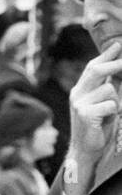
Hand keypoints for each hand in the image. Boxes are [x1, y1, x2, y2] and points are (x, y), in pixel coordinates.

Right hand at [67, 42, 121, 163]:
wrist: (85, 150)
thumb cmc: (97, 127)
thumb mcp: (102, 103)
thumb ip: (107, 87)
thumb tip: (118, 70)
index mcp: (80, 90)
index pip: (91, 67)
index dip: (106, 55)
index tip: (118, 45)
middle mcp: (77, 94)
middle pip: (96, 70)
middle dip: (115, 63)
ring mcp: (79, 104)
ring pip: (108, 89)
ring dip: (117, 100)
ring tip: (111, 113)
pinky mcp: (85, 115)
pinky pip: (110, 105)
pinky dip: (114, 111)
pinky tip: (106, 120)